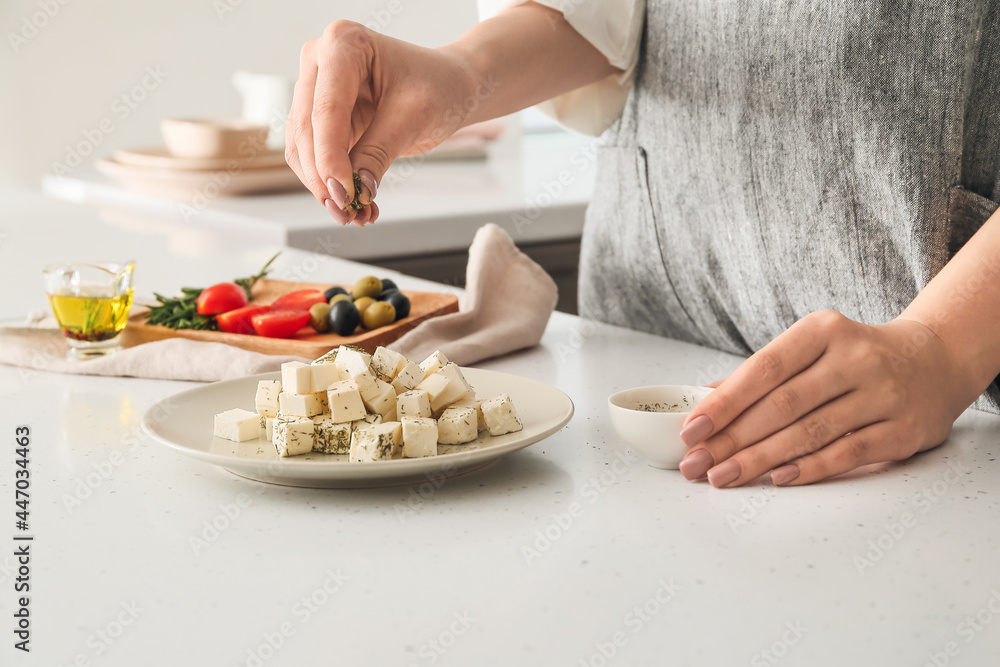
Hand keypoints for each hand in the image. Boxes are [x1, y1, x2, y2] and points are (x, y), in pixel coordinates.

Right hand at [287, 21, 478, 224]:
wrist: (449, 87)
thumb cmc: (438, 87)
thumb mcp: (414, 118)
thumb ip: (378, 153)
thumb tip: (354, 191)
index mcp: (344, 44)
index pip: (326, 109)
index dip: (330, 157)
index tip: (343, 193)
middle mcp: (320, 61)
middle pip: (306, 129)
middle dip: (324, 178)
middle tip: (346, 212)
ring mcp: (315, 88)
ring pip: (301, 148)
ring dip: (324, 187)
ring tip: (353, 215)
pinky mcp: (320, 118)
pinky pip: (313, 157)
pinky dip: (331, 185)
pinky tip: (356, 205)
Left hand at [677, 310, 975, 486]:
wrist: (935, 360)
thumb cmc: (854, 357)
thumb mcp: (812, 349)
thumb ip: (762, 375)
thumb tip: (705, 402)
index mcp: (823, 331)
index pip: (764, 369)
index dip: (725, 402)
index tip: (691, 429)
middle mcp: (855, 358)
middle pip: (782, 405)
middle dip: (732, 438)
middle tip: (696, 463)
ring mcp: (882, 395)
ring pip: (810, 432)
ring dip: (760, 459)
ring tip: (723, 476)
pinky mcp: (902, 430)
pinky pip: (847, 453)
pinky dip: (809, 468)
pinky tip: (776, 479)